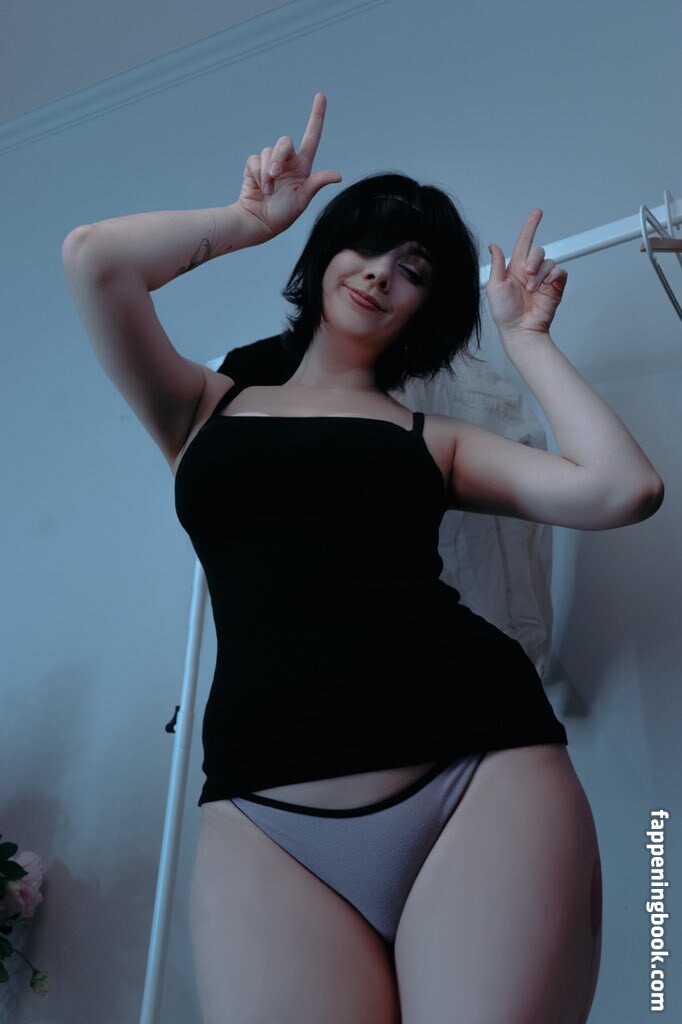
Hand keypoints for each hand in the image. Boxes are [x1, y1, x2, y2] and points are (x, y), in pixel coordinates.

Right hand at [237, 92, 342, 239]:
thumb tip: (338, 175)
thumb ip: (317, 183)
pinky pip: (255, 160)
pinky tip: (259, 187)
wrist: (258, 222)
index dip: (316, 116)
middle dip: (278, 156)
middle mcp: (288, 161)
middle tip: (274, 175)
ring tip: (267, 190)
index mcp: (303, 166)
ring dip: (267, 172)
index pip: (312, 136)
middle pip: (284, 142)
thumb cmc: (283, 214)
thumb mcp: (302, 199)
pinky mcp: (255, 166)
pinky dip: (257, 173)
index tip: (321, 95)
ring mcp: (271, 163)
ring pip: (268, 151)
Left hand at [487, 209, 567, 335]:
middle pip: (538, 251)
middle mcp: (530, 272)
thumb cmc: (505, 313)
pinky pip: (559, 272)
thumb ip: (497, 264)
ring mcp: (543, 279)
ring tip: (532, 289)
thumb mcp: (494, 286)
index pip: (524, 242)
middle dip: (533, 259)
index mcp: (515, 269)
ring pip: (548, 262)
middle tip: (527, 274)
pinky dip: (553, 276)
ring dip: (540, 274)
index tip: (537, 213)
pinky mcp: (555, 287)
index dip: (530, 227)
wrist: (520, 329)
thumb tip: (494, 246)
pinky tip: (546, 285)